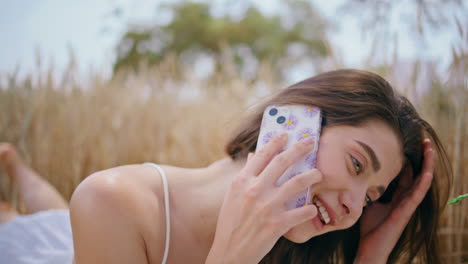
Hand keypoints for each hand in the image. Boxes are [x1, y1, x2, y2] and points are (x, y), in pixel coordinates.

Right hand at [206, 134, 321, 263]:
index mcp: (242, 181)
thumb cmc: (231, 223)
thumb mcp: (232, 196)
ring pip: (297, 183)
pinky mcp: (278, 224)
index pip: (262, 155)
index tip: (286, 134)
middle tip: (310, 142)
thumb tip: (254, 156)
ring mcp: (267, 206)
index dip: (276, 142)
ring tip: (318, 173)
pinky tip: (312, 208)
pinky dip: (309, 209)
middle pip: (282, 162)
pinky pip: (301, 212)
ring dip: (312, 175)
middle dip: (299, 149)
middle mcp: (255, 190)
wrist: (229, 252)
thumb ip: (245, 176)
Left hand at [355, 139, 434, 262]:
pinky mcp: (406, 212)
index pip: (406, 175)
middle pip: (417, 174)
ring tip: (430, 148)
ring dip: (427, 165)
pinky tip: (428, 172)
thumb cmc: (370, 227)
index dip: (409, 161)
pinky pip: (417, 195)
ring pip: (421, 181)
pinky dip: (423, 183)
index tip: (408, 145)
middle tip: (424, 141)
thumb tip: (357, 177)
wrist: (371, 247)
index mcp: (397, 196)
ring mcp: (408, 205)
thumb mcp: (368, 203)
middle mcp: (405, 198)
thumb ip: (368, 192)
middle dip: (421, 158)